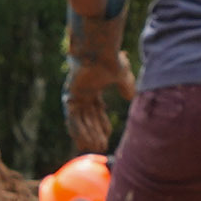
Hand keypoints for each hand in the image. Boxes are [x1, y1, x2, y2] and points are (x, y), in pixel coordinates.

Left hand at [68, 26, 129, 151]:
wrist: (97, 52)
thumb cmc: (109, 59)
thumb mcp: (122, 75)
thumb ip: (126, 86)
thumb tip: (131, 97)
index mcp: (92, 88)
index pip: (96, 110)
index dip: (102, 124)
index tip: (107, 137)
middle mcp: (82, 93)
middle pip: (88, 118)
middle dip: (95, 133)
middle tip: (101, 147)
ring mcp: (74, 95)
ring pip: (80, 121)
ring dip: (87, 135)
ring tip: (96, 148)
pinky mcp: (69, 97)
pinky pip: (73, 119)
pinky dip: (79, 132)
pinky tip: (84, 143)